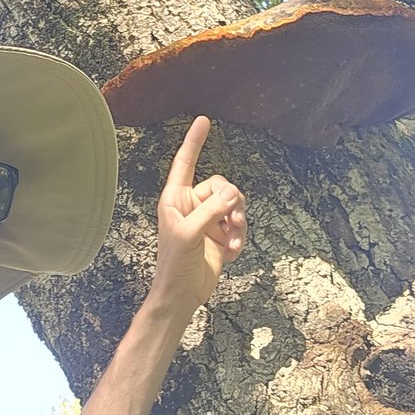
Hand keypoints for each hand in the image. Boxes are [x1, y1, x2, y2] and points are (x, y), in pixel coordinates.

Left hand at [149, 116, 245, 313]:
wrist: (183, 293)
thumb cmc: (174, 264)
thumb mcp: (189, 234)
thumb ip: (211, 211)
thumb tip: (233, 194)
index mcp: (175, 198)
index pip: (186, 162)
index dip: (194, 141)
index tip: (203, 120)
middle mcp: (192, 204)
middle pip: (221, 185)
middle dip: (231, 202)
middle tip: (231, 220)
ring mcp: (208, 219)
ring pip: (234, 204)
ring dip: (238, 222)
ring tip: (231, 239)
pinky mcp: (221, 234)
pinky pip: (239, 224)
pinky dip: (239, 238)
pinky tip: (231, 252)